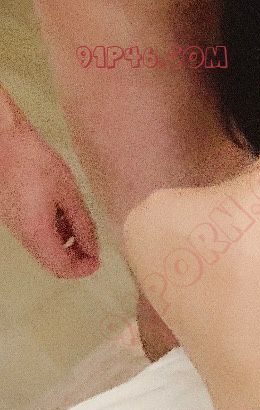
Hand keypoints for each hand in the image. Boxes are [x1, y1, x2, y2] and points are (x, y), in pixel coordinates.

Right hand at [0, 113, 98, 277]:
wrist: (1, 139)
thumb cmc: (31, 160)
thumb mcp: (68, 192)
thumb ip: (83, 225)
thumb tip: (93, 248)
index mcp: (37, 233)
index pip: (63, 268)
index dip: (84, 269)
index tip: (97, 260)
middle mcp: (24, 235)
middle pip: (53, 263)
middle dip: (76, 259)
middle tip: (92, 247)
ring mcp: (16, 227)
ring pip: (45, 250)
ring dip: (66, 246)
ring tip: (81, 226)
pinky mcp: (14, 216)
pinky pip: (36, 235)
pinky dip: (54, 233)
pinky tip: (63, 214)